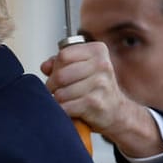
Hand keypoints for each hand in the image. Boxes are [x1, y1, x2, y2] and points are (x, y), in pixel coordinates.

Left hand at [41, 41, 162, 157]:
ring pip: (61, 93)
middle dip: (51, 85)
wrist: (116, 111)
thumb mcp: (83, 67)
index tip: (57, 74)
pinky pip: (66, 107)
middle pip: (60, 75)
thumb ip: (61, 63)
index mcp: (98, 51)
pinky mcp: (95, 103)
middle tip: (54, 90)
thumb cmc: (97, 87)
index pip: (63, 55)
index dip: (55, 67)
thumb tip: (45, 66)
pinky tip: (69, 109)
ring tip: (63, 99)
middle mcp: (102, 65)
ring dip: (57, 99)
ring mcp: (100, 85)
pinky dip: (62, 110)